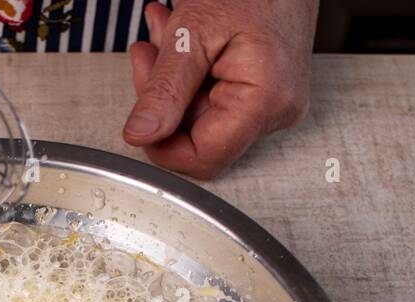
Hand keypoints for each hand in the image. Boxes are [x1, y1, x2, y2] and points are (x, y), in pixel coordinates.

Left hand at [123, 0, 317, 178]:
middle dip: (163, 97)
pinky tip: (181, 40)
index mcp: (266, 101)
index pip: (204, 157)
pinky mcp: (265, 93)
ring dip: (172, 78)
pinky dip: (190, 72)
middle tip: (147, 52)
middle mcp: (276, 111)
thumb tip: (141, 134)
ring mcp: (273, 103)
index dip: (162, 145)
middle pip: (198, 137)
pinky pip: (215, 98)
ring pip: (201, 116)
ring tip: (163, 31)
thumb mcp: (193, 32)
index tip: (139, 117)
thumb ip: (165, 90)